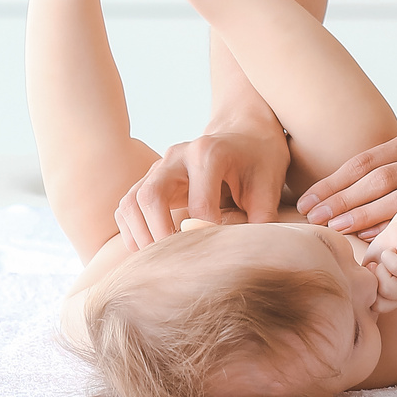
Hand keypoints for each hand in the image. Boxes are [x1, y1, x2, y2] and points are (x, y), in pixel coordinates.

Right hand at [114, 123, 289, 249]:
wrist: (244, 134)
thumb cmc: (259, 161)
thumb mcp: (269, 186)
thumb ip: (261, 219)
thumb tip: (251, 256)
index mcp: (209, 152)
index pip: (199, 203)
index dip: (205, 235)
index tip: (215, 256)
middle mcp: (178, 155)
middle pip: (151, 195)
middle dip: (160, 235)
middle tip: (177, 262)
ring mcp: (160, 165)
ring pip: (132, 201)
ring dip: (142, 235)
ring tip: (161, 259)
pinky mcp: (150, 178)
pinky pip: (127, 206)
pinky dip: (133, 231)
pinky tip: (151, 249)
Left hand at [299, 130, 396, 235]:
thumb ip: (371, 177)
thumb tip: (315, 198)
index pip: (364, 162)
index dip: (332, 183)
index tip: (306, 202)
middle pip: (380, 178)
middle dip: (343, 199)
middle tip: (315, 217)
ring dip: (364, 214)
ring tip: (337, 226)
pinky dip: (389, 226)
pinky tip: (366, 236)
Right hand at [364, 220, 396, 311]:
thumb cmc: (385, 250)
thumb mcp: (368, 266)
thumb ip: (362, 280)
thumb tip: (352, 290)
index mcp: (392, 299)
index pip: (375, 308)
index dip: (367, 291)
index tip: (369, 273)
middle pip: (380, 299)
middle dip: (373, 278)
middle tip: (377, 264)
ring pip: (388, 288)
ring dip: (381, 268)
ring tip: (386, 259)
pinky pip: (396, 267)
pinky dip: (388, 256)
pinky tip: (393, 252)